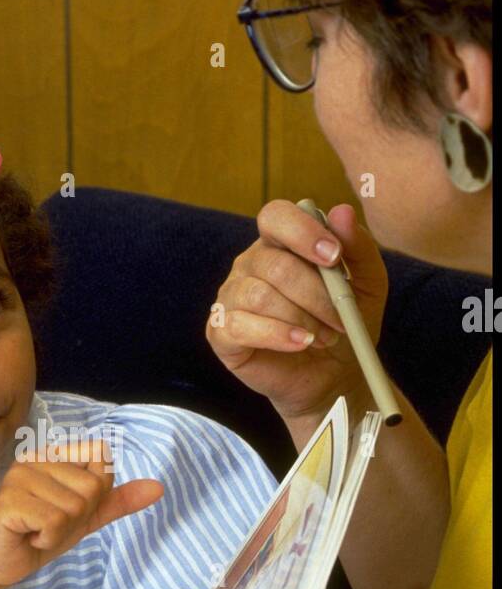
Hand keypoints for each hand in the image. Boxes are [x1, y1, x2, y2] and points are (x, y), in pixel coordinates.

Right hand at [0, 437, 163, 588]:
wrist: (1, 566)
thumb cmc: (39, 537)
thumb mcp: (85, 518)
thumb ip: (117, 501)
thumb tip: (159, 488)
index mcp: (51, 455)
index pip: (100, 456)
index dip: (95, 491)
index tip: (66, 508)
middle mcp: (33, 458)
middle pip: (90, 487)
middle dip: (77, 517)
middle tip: (49, 525)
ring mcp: (18, 478)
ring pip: (75, 507)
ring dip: (61, 531)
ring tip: (37, 532)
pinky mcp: (9, 502)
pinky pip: (55, 522)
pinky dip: (48, 539)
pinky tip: (29, 537)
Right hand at [207, 201, 388, 423]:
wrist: (332, 376)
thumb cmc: (344, 324)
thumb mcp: (367, 284)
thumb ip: (358, 247)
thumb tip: (341, 211)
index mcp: (280, 243)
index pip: (276, 216)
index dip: (303, 232)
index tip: (334, 257)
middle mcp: (250, 264)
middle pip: (275, 265)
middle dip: (316, 295)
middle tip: (341, 320)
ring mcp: (231, 297)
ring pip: (259, 296)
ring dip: (300, 319)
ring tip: (324, 337)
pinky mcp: (220, 331)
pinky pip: (239, 325)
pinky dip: (277, 335)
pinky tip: (300, 343)